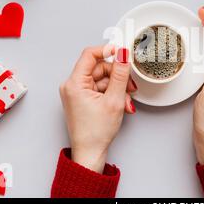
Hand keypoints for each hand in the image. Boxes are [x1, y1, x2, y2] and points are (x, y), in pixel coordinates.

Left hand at [59, 45, 136, 172]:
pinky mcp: (83, 99)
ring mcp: (78, 93)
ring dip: (117, 88)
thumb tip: (123, 55)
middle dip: (117, 76)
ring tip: (125, 102)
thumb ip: (120, 75)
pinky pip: (100, 89)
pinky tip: (120, 104)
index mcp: (74, 83)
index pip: (90, 54)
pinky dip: (112, 94)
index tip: (122, 52)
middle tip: (130, 85)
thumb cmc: (96, 133)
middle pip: (99, 68)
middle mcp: (73, 86)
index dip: (107, 50)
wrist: (90, 153)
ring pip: (103, 79)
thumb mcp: (114, 100)